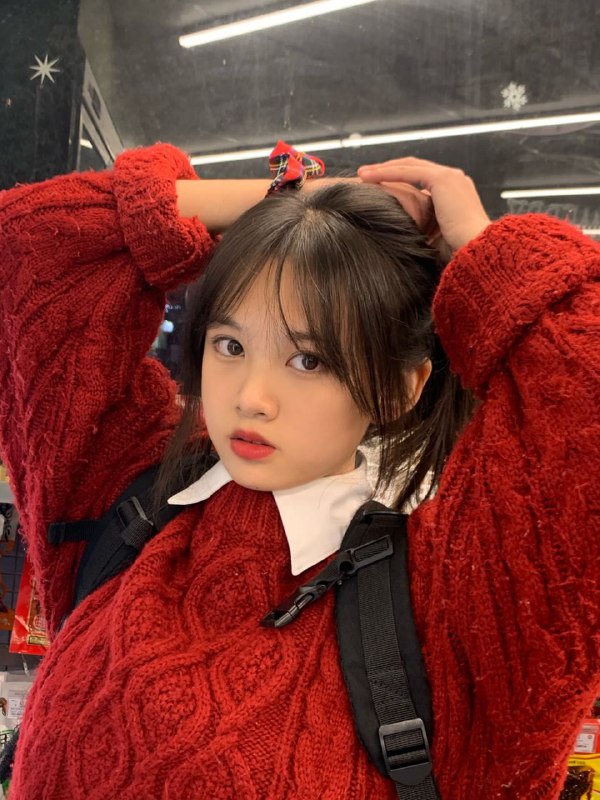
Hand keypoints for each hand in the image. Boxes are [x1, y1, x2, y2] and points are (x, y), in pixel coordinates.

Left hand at [357, 157, 490, 252]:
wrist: (476, 251)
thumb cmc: (458, 254)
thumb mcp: (435, 239)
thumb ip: (422, 231)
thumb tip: (402, 237)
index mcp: (455, 193)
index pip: (422, 180)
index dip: (399, 181)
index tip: (379, 188)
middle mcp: (455, 180)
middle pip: (414, 168)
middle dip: (388, 170)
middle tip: (365, 176)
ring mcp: (450, 177)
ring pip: (409, 166)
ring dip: (383, 169)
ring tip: (361, 175)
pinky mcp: (442, 179)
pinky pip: (409, 172)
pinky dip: (386, 173)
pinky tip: (368, 177)